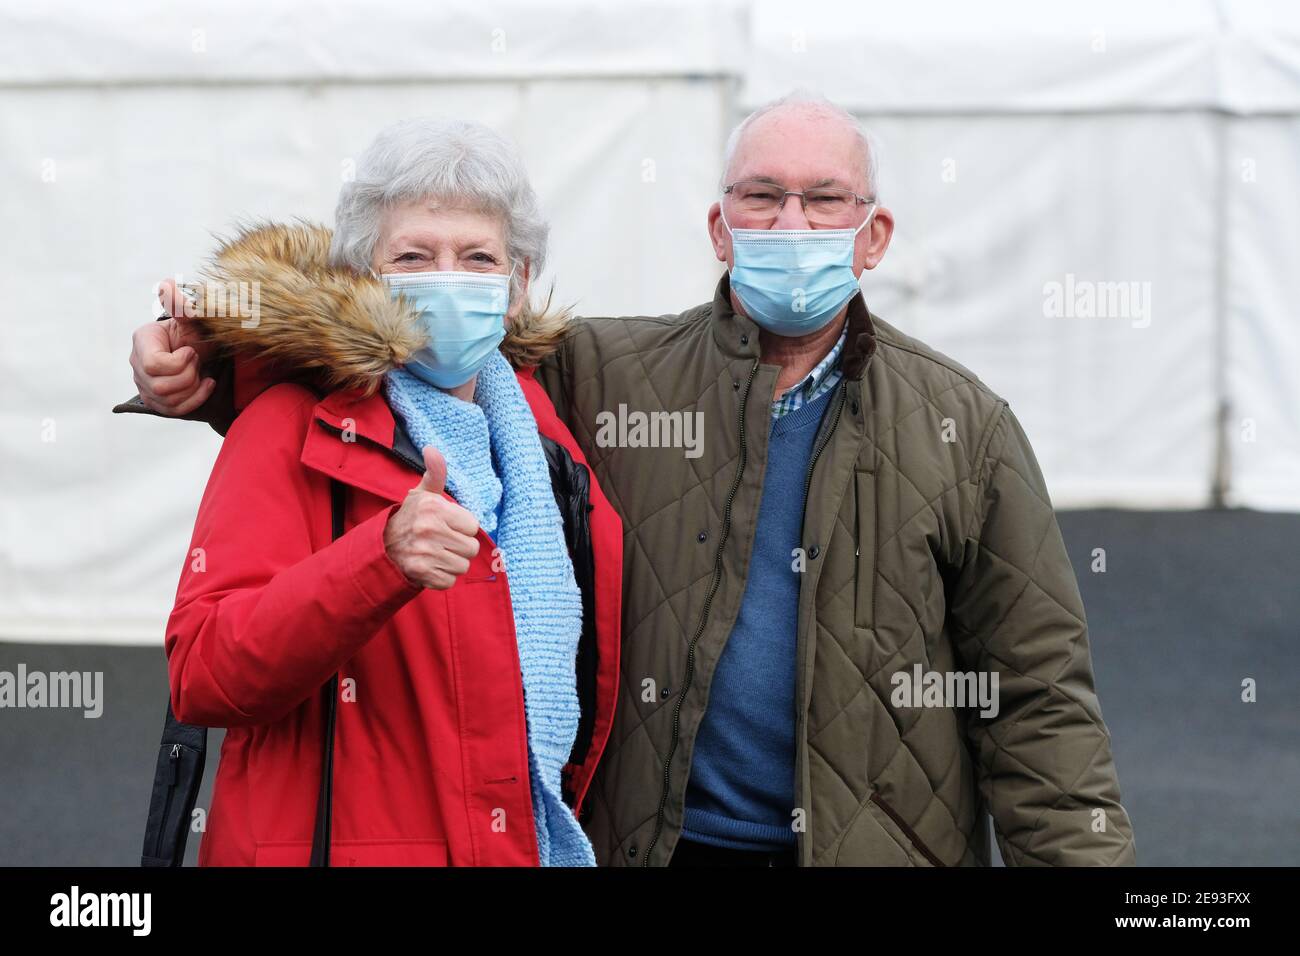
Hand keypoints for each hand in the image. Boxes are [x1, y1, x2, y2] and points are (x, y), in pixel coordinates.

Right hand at [130, 278, 217, 414]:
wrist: (205, 349)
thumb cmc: (198, 333)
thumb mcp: (193, 320)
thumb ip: (180, 306)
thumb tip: (167, 284)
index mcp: (143, 341)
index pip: (154, 365)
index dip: (178, 363)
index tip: (191, 352)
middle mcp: (137, 363)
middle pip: (161, 386)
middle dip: (188, 376)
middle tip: (198, 362)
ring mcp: (144, 384)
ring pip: (167, 400)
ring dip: (193, 388)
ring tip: (201, 372)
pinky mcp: (156, 400)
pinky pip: (173, 411)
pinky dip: (195, 400)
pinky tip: (206, 385)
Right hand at [383, 446, 480, 589]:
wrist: (381, 547)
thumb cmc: (410, 518)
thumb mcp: (422, 494)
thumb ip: (435, 473)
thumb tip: (432, 449)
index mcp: (433, 508)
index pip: (473, 526)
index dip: (462, 527)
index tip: (447, 526)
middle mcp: (428, 529)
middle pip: (471, 548)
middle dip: (460, 547)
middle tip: (442, 542)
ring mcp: (424, 553)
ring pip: (462, 566)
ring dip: (452, 563)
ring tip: (436, 553)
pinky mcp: (421, 574)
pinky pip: (449, 581)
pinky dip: (442, 577)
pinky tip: (430, 566)